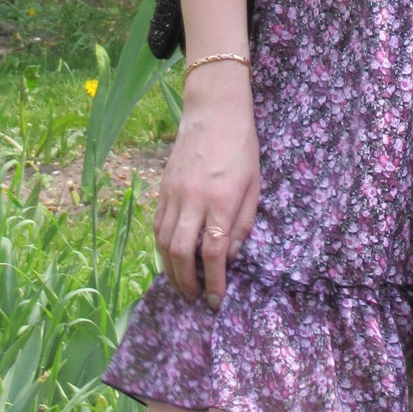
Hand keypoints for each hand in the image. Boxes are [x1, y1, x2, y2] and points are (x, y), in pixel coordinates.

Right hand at [153, 63, 259, 311]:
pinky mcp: (162, 187)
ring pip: (163, 242)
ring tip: (180, 284)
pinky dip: (161, 247)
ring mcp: (174, 193)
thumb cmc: (242, 147)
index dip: (213, 282)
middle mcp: (194, 199)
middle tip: (194, 298)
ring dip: (169, 269)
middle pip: (181, 252)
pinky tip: (169, 257)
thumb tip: (229, 256)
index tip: (215, 300)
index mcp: (222, 199)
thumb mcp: (255, 185)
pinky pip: (157, 225)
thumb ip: (243, 223)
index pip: (213, 252)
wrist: (214, 111)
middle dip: (186, 282)